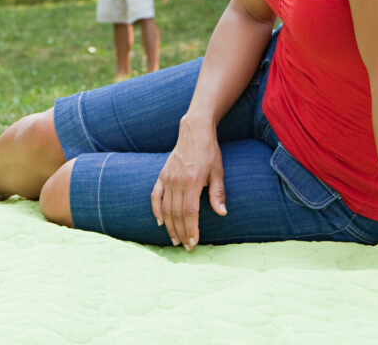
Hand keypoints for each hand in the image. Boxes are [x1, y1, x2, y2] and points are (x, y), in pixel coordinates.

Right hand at [150, 116, 224, 250]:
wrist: (194, 131)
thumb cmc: (209, 152)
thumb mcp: (218, 172)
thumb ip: (218, 194)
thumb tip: (222, 213)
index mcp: (192, 181)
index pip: (189, 212)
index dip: (191, 229)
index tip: (194, 243)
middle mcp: (177, 181)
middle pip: (176, 213)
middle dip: (181, 232)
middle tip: (187, 247)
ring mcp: (167, 178)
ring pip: (165, 208)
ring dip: (170, 226)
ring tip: (175, 240)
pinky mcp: (162, 175)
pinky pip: (155, 195)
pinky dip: (156, 210)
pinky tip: (160, 222)